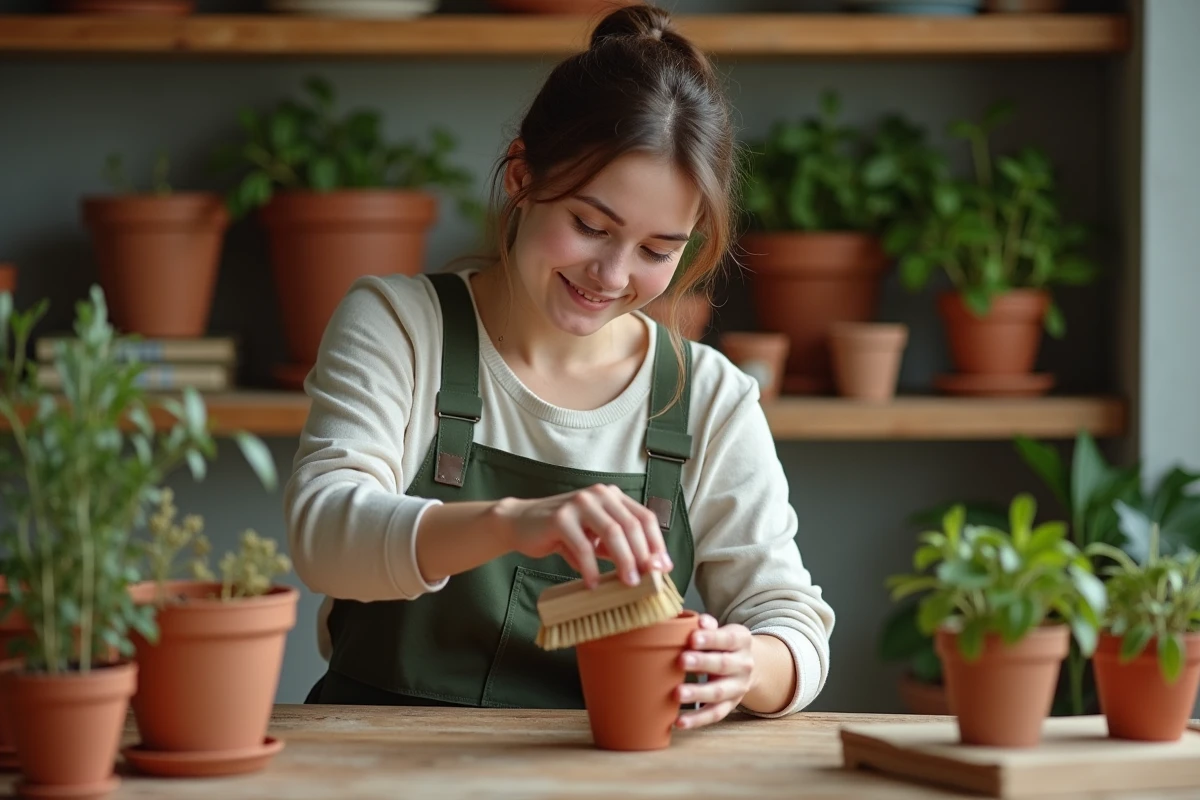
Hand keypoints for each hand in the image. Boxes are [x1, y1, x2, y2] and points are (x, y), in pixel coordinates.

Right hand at [497, 484, 672, 587]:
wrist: (520, 523)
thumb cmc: (563, 533)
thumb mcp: (596, 538)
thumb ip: (619, 547)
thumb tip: (650, 570)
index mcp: (612, 496)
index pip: (644, 517)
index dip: (657, 544)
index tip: (663, 568)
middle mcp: (599, 494)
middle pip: (631, 525)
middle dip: (643, 555)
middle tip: (647, 580)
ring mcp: (579, 502)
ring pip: (612, 532)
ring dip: (624, 561)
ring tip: (627, 583)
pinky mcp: (560, 518)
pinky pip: (583, 546)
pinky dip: (591, 569)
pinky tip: (592, 583)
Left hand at [674, 614, 754, 730]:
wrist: (747, 665)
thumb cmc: (725, 644)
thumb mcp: (723, 631)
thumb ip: (710, 627)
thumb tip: (699, 622)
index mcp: (742, 641)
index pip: (727, 639)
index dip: (710, 638)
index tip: (692, 638)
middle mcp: (744, 665)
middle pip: (722, 665)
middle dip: (701, 663)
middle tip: (681, 661)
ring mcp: (738, 688)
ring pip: (718, 692)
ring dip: (697, 693)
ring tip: (678, 693)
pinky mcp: (730, 705)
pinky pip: (714, 714)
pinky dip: (697, 719)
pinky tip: (679, 721)